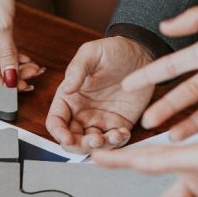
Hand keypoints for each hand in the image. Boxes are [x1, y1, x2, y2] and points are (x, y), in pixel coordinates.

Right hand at [0, 0, 43, 89]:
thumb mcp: (2, 25)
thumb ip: (8, 54)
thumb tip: (10, 78)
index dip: (1, 86)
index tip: (19, 88)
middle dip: (13, 77)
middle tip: (32, 79)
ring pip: (1, 63)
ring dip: (18, 68)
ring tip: (35, 69)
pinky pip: (4, 52)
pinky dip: (17, 57)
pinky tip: (29, 61)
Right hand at [46, 37, 153, 153]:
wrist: (141, 52)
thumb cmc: (112, 50)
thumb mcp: (92, 53)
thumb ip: (77, 70)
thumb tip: (66, 89)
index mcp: (69, 98)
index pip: (56, 121)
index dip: (59, 133)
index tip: (67, 138)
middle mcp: (81, 112)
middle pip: (72, 139)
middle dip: (81, 145)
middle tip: (96, 139)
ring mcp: (100, 120)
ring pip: (92, 144)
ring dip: (101, 146)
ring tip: (114, 136)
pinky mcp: (118, 123)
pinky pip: (114, 140)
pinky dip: (117, 142)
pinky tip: (123, 133)